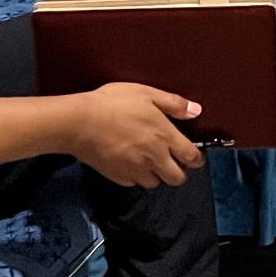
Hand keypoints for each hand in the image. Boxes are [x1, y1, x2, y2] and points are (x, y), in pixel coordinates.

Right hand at [73, 83, 205, 188]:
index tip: (195, 157)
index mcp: (164, 135)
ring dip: (156, 175)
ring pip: (155, 183)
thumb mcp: (147, 93)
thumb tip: (195, 110)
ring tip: (149, 161)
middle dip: (179, 172)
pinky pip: (133, 183)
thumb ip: (173, 103)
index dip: (197, 159)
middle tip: (174, 162)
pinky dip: (135, 176)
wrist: (79, 122)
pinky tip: (130, 162)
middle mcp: (153, 157)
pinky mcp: (117, 177)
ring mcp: (135, 169)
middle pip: (177, 178)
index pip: (191, 156)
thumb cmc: (113, 103)